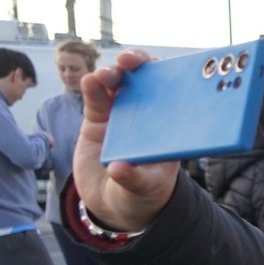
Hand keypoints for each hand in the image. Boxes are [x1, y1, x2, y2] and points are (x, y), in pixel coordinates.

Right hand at [74, 50, 180, 232]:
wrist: (114, 203)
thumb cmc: (141, 194)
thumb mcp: (143, 189)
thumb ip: (133, 179)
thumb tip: (118, 169)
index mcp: (169, 127)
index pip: (174, 92)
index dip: (170, 74)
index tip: (162, 67)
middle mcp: (147, 116)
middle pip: (145, 79)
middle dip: (138, 64)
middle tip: (129, 61)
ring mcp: (121, 115)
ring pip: (118, 84)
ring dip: (112, 73)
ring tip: (105, 75)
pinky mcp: (97, 121)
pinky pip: (95, 98)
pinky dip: (92, 87)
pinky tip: (89, 81)